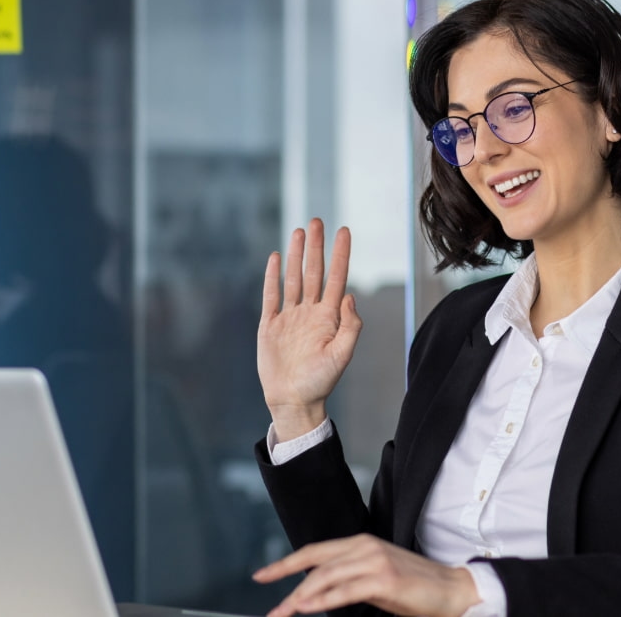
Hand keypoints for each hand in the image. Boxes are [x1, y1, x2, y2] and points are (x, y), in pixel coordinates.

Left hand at [253, 534, 479, 616]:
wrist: (452, 590)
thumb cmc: (415, 588)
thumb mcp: (374, 579)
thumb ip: (348, 578)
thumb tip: (316, 591)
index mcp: (361, 543)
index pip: (314, 552)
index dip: (285, 563)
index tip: (262, 576)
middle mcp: (364, 547)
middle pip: (314, 564)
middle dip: (287, 585)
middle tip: (272, 609)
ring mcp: (374, 561)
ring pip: (325, 577)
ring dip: (300, 597)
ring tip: (284, 612)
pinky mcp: (384, 580)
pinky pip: (344, 591)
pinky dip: (322, 600)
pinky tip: (306, 608)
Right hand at [258, 219, 362, 440]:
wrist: (293, 400)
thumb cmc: (321, 382)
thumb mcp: (342, 355)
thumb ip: (350, 326)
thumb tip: (350, 296)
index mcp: (329, 317)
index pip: (337, 278)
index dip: (341, 254)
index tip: (344, 231)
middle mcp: (310, 312)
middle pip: (314, 271)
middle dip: (316, 246)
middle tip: (316, 220)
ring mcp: (290, 316)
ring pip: (294, 278)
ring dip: (296, 255)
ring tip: (299, 231)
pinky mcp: (270, 324)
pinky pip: (272, 295)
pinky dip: (273, 276)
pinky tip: (275, 258)